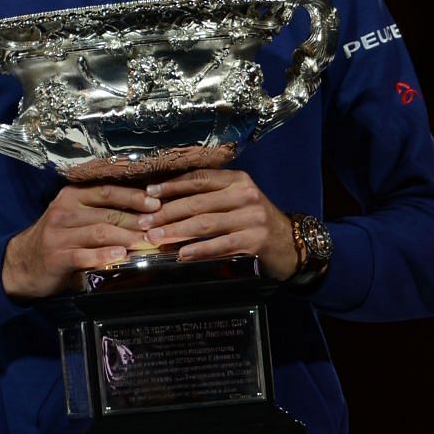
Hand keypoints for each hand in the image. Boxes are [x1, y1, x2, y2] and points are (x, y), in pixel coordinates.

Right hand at [2, 184, 159, 299]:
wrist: (22, 263)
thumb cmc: (57, 238)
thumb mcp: (74, 217)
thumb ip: (100, 212)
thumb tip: (143, 212)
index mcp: (71, 196)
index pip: (107, 191)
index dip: (133, 197)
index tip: (156, 203)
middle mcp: (64, 211)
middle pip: (107, 213)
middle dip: (136, 220)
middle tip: (158, 228)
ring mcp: (58, 234)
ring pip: (99, 232)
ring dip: (126, 237)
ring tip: (146, 242)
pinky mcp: (56, 256)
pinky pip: (84, 255)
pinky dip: (104, 256)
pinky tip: (121, 256)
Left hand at [139, 170, 298, 278]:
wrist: (289, 243)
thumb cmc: (253, 220)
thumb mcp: (235, 200)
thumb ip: (209, 196)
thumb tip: (164, 200)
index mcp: (237, 180)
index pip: (199, 178)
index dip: (172, 186)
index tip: (148, 194)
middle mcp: (245, 194)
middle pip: (198, 202)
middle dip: (167, 213)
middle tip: (144, 222)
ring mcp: (252, 217)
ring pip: (206, 223)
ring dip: (177, 231)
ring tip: (155, 238)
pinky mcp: (255, 240)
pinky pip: (221, 245)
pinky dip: (199, 250)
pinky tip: (182, 255)